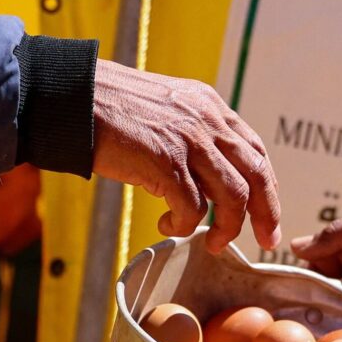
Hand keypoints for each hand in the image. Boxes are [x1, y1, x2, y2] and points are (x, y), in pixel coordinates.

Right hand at [88, 60, 282, 253]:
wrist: (73, 98)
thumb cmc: (110, 109)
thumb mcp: (166, 109)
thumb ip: (192, 134)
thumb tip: (207, 176)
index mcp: (210, 107)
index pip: (255, 150)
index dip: (267, 187)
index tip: (267, 214)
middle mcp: (207, 121)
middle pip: (256, 174)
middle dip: (267, 213)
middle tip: (266, 241)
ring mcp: (188, 141)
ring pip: (232, 196)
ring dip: (228, 227)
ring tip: (214, 243)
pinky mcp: (165, 162)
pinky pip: (192, 208)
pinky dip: (184, 226)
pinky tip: (167, 226)